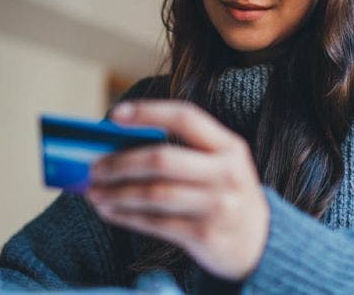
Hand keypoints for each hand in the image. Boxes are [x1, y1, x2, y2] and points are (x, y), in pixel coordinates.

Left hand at [86, 100, 268, 280]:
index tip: (115, 115)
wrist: (259, 241)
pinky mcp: (205, 235)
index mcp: (229, 146)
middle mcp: (227, 173)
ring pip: (154, 194)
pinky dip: (126, 216)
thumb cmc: (224, 194)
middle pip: (163, 159)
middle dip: (121, 162)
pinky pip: (155, 223)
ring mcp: (218, 206)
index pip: (186, 118)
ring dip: (117, 193)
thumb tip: (117, 146)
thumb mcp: (218, 165)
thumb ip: (181, 151)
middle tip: (95, 167)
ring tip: (94, 192)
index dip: (149, 113)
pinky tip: (110, 212)